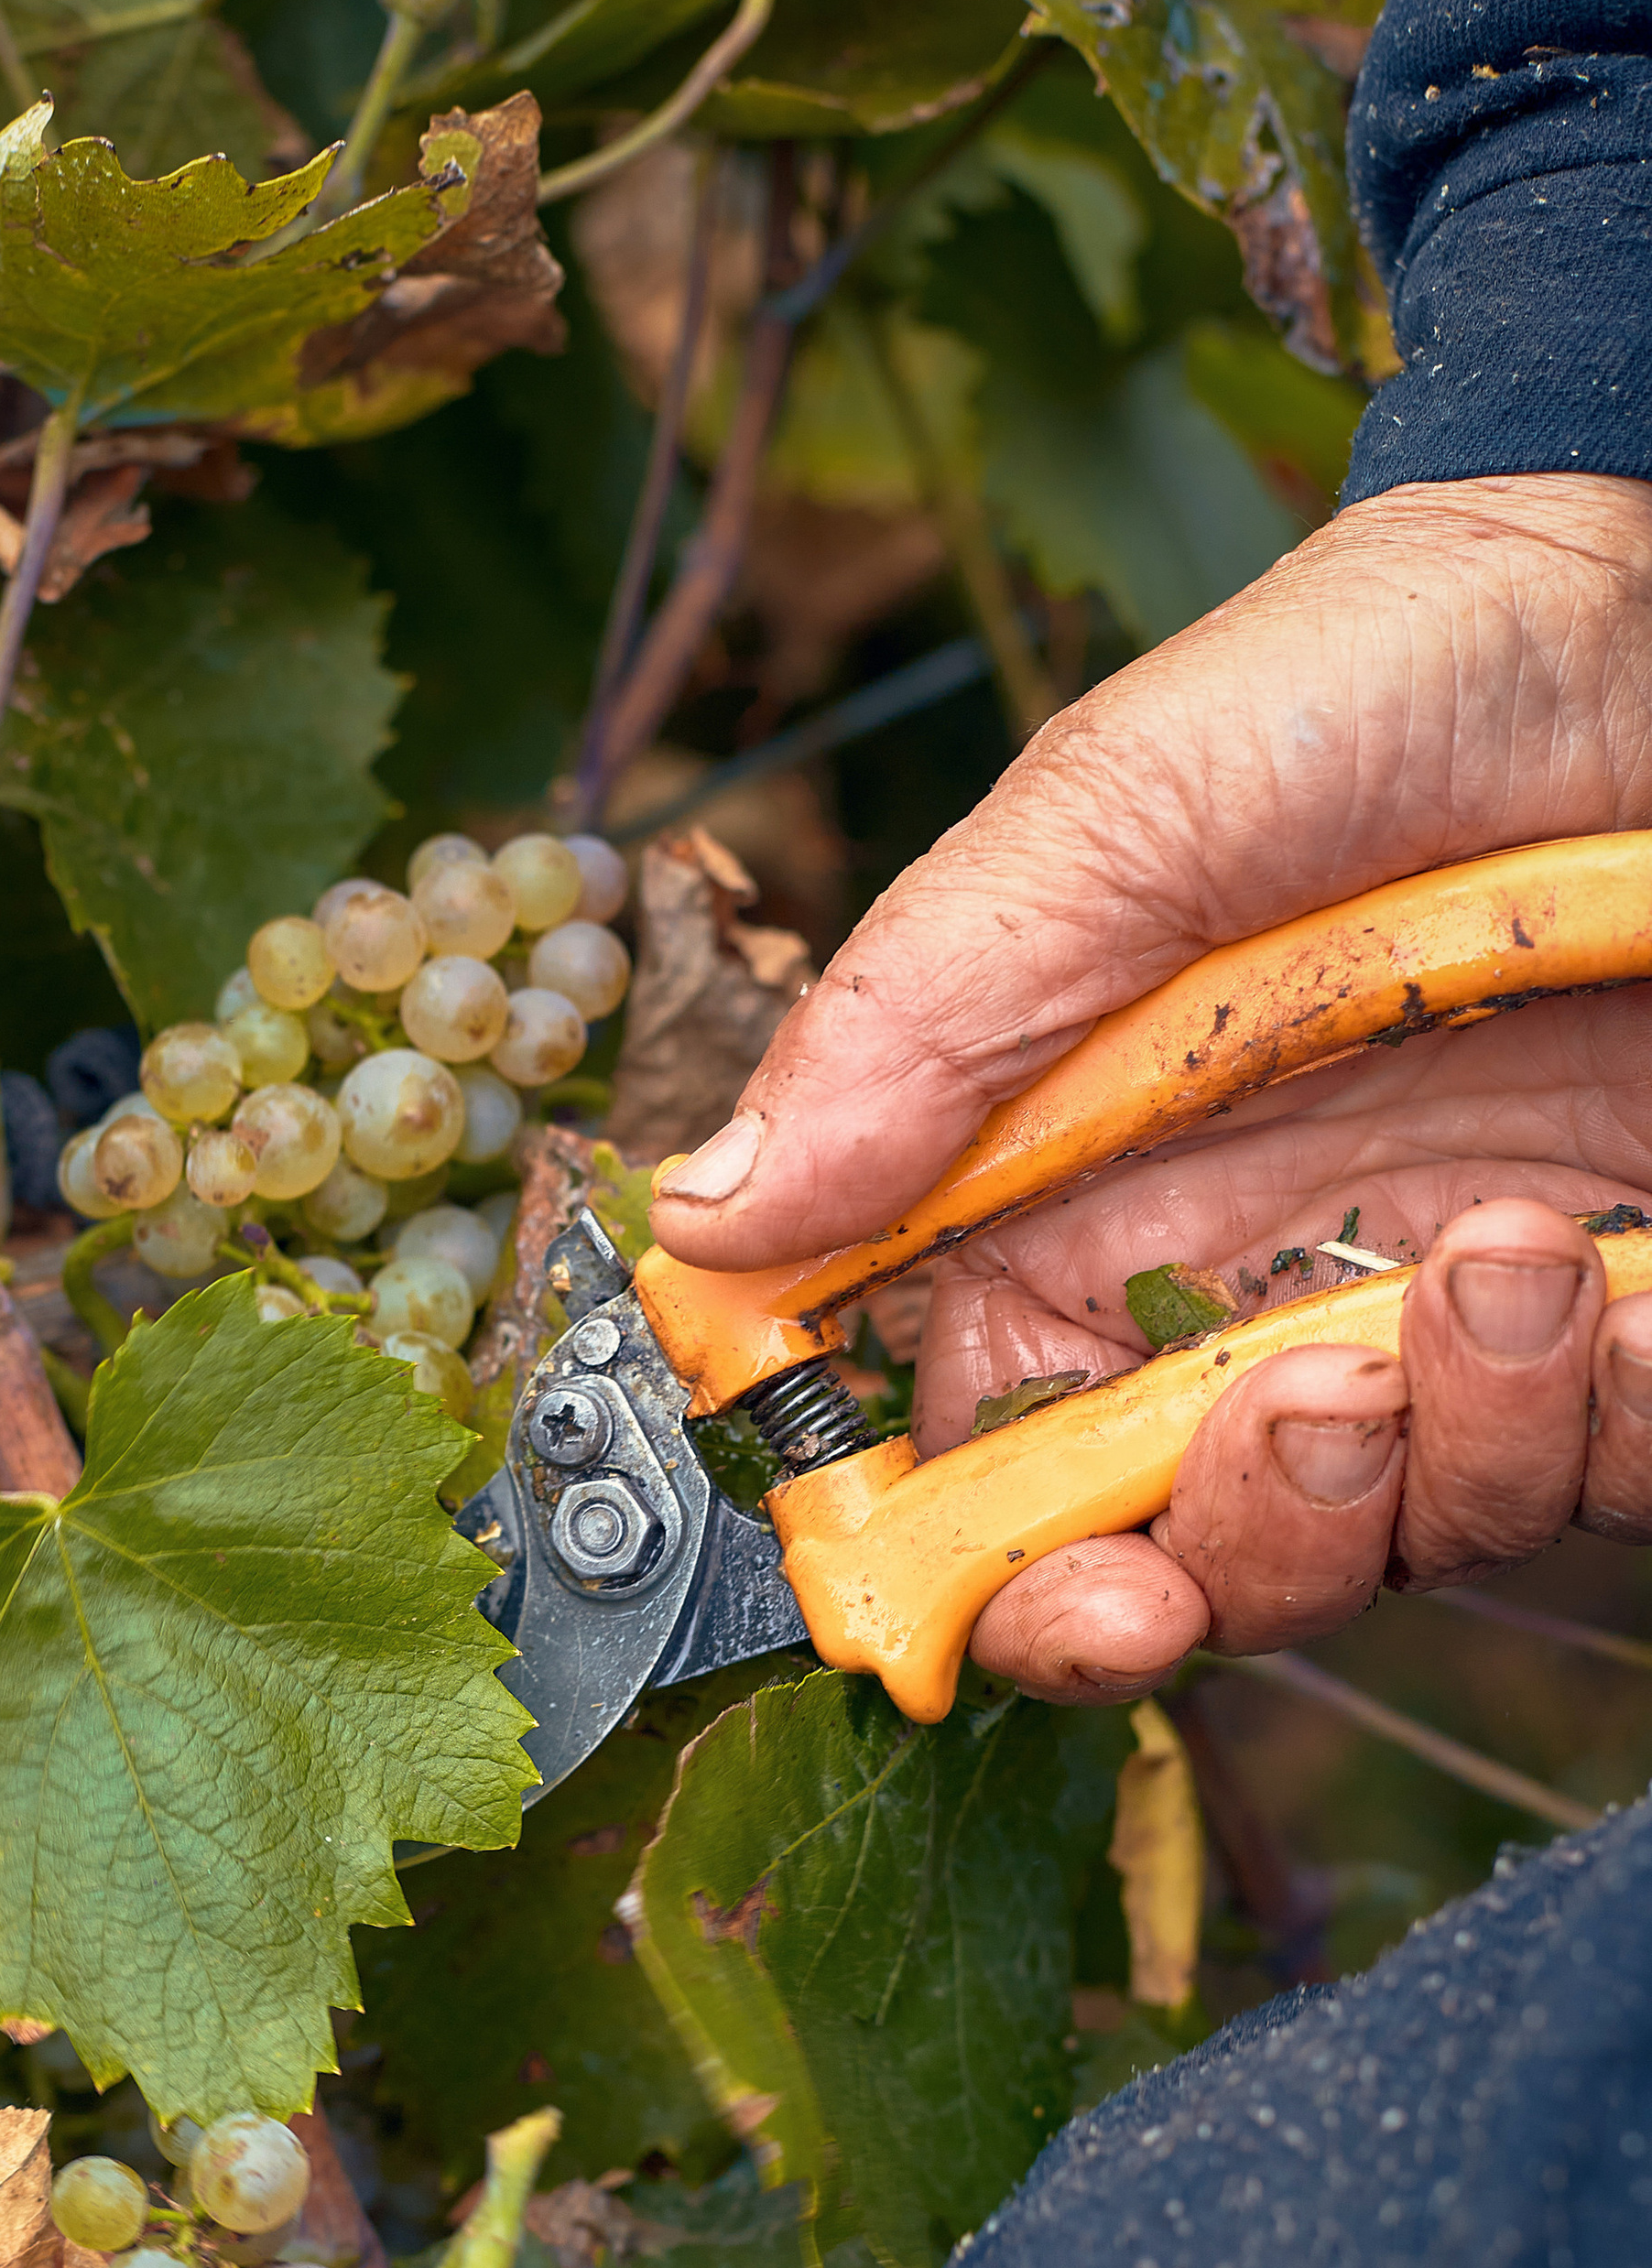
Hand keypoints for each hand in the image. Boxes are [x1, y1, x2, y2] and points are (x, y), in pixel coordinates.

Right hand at [650, 474, 1651, 1698]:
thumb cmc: (1388, 670)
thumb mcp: (1118, 815)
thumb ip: (919, 1024)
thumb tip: (707, 1218)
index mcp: (1073, 1204)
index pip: (991, 1465)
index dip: (1004, 1573)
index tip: (1069, 1597)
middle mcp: (1245, 1284)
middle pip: (1197, 1561)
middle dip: (1245, 1552)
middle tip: (1311, 1411)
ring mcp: (1435, 1307)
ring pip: (1408, 1536)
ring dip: (1464, 1442)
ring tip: (1517, 1245)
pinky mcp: (1615, 1313)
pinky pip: (1607, 1467)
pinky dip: (1616, 1418)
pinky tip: (1622, 1284)